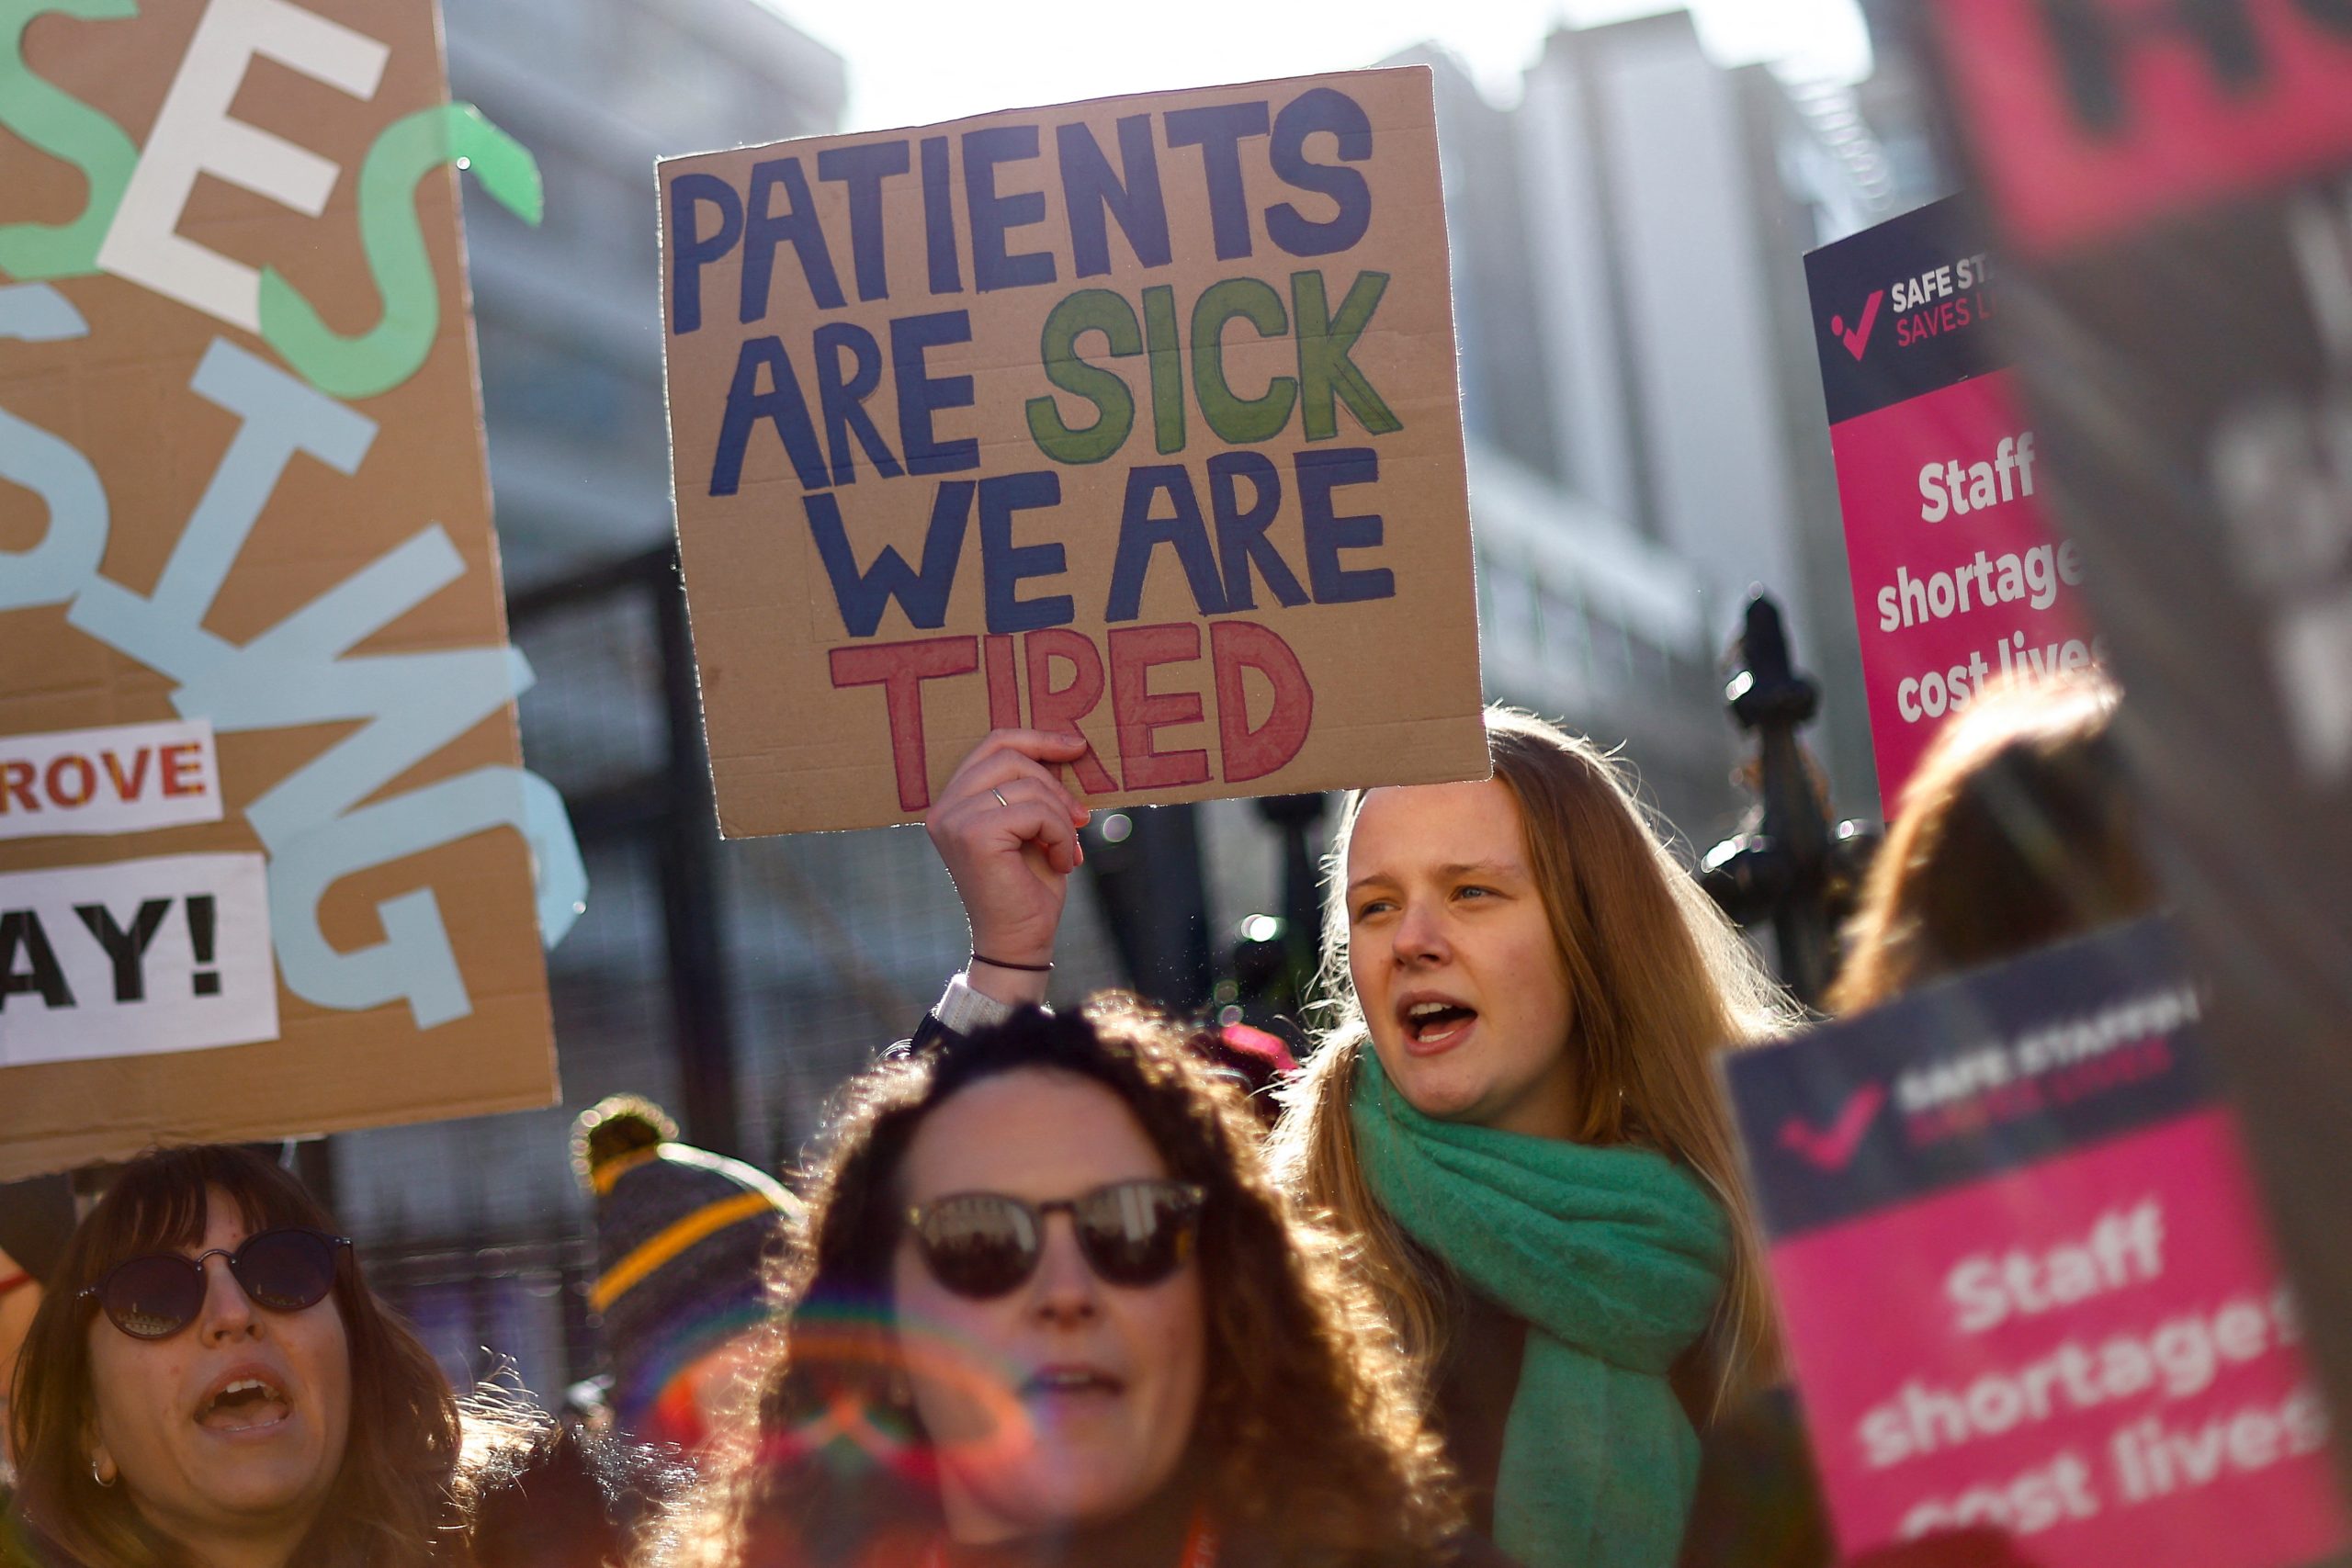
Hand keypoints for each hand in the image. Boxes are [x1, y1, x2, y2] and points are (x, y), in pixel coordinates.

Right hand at [924, 729, 1092, 1004]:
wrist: (1020, 942)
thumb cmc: (1029, 887)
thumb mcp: (1032, 826)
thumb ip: (1033, 788)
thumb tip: (1066, 745)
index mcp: (952, 802)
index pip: (993, 745)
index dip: (1037, 738)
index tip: (1077, 747)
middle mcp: (944, 808)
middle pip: (1011, 758)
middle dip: (1056, 785)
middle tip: (1081, 819)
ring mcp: (954, 820)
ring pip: (1028, 786)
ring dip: (1062, 818)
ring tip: (1067, 850)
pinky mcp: (974, 835)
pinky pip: (1035, 812)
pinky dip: (1061, 834)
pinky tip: (1062, 862)